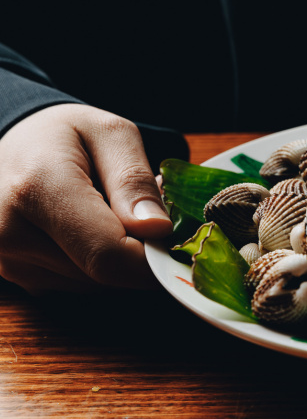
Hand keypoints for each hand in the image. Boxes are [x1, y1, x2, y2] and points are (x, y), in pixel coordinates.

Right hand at [0, 104, 172, 292]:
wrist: (13, 143)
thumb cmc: (65, 133)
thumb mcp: (111, 134)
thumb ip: (135, 180)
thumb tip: (157, 229)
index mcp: (36, 189)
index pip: (107, 254)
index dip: (154, 257)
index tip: (178, 239)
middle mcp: (10, 234)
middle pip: (104, 273)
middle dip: (140, 250)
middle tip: (147, 211)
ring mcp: (9, 261)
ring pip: (95, 284)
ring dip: (120, 256)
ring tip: (115, 212)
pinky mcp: (18, 277)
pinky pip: (79, 285)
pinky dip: (99, 263)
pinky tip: (94, 230)